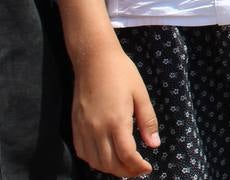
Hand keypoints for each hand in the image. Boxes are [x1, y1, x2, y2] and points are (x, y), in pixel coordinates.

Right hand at [71, 41, 158, 177]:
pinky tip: (105, 157)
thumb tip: (154, 145)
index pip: (127, 155)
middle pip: (110, 163)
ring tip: (125, 166)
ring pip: (94, 161)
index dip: (137, 167)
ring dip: (110, 169)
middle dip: (126, 172)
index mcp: (116, 120)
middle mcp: (97, 128)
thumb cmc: (121, 73)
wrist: (94, 59)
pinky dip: (94, 160)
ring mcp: (83, 128)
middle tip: (138, 171)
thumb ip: (147, 121)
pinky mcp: (75, 126)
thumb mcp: (141, 94)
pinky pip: (82, 152)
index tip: (147, 168)